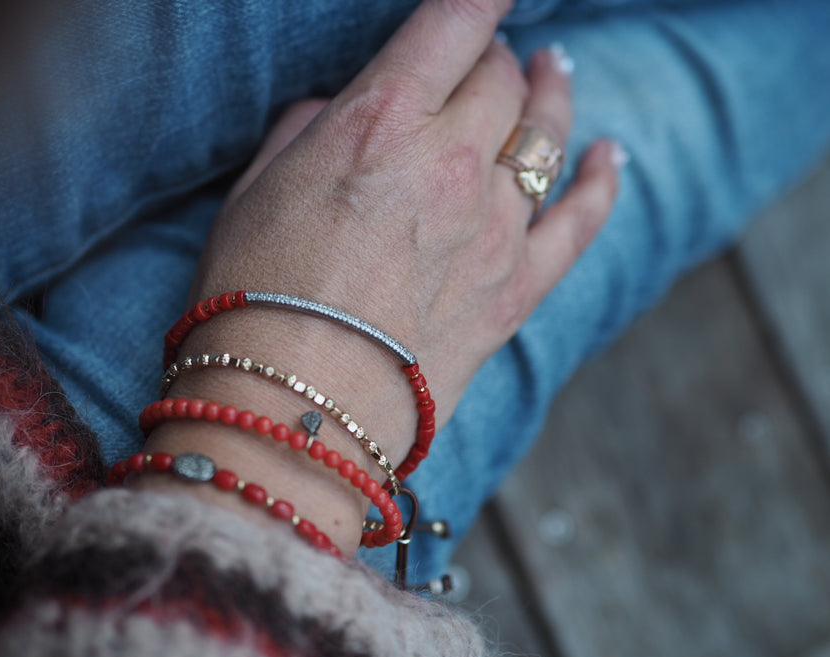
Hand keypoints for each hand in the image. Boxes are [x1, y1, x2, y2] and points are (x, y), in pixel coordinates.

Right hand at [150, 0, 621, 552]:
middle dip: (496, 57)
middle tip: (485, 60)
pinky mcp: (515, 288)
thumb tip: (342, 110)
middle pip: (503, 78)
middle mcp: (450, 162)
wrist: (294, 412)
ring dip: (550, 96)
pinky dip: (601, 182)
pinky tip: (610, 156)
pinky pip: (580, 221)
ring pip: (545, 135)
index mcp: (379, 124)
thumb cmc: (252, 298)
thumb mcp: (255, 191)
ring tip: (554, 73)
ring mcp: (493, 227)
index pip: (455, 25)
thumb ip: (306, 130)